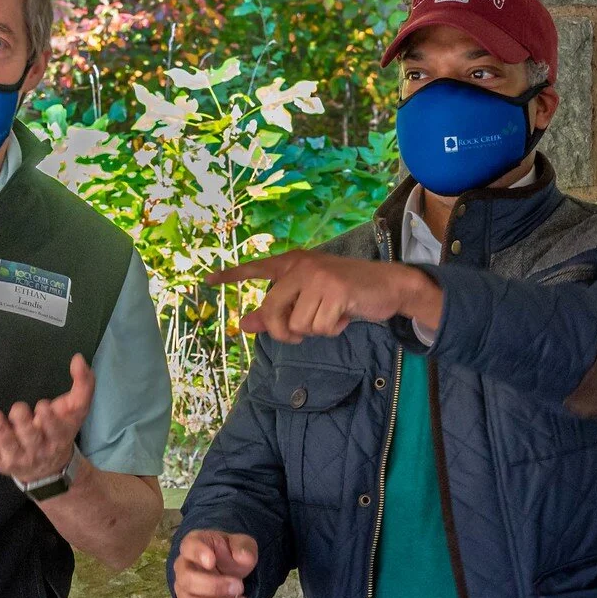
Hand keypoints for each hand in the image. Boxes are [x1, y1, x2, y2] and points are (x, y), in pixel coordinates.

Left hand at [0, 354, 91, 483]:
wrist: (48, 468)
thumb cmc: (60, 430)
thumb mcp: (76, 410)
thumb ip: (84, 384)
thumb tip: (78, 358)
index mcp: (58, 438)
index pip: (55, 431)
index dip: (49, 420)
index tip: (43, 406)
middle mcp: (37, 450)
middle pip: (30, 439)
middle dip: (24, 425)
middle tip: (18, 409)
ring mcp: (15, 457)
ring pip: (6, 447)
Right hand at [174, 530, 258, 597]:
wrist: (228, 569)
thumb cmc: (231, 554)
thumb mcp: (243, 544)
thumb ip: (243, 547)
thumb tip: (243, 557)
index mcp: (194, 544)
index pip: (188, 546)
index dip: (197, 554)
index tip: (212, 561)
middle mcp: (182, 567)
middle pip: (187, 581)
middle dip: (215, 587)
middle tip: (240, 588)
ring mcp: (182, 590)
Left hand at [213, 252, 442, 343]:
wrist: (389, 286)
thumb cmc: (348, 294)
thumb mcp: (311, 300)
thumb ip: (279, 310)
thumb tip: (246, 325)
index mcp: (294, 264)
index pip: (257, 268)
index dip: (232, 275)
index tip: (207, 280)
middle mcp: (302, 266)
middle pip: (272, 311)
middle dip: (284, 332)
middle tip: (301, 334)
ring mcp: (318, 277)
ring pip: (298, 324)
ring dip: (316, 330)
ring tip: (333, 315)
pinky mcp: (335, 291)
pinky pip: (320, 327)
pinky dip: (333, 330)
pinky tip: (344, 316)